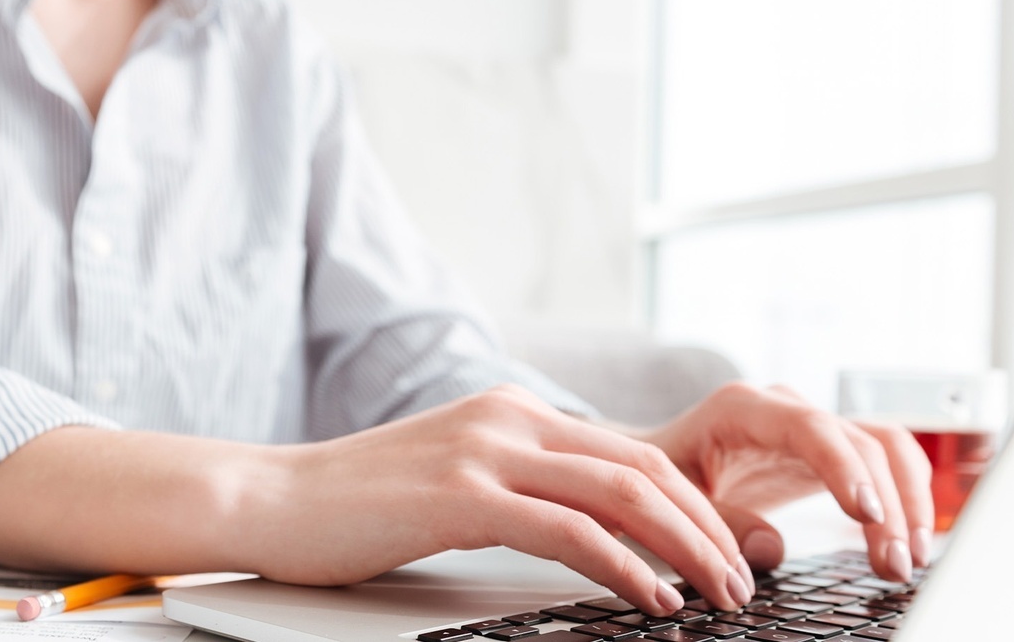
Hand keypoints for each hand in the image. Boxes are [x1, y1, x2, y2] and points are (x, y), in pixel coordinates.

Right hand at [240, 384, 756, 614]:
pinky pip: (569, 531)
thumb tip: (592, 536)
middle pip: (645, 467)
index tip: (726, 553)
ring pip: (622, 493)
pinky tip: (652, 600)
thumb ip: (520, 491)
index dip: (694, 506)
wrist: (269, 500)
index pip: (632, 453)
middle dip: (709, 529)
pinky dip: (626, 567)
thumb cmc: (356, 508)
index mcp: (514, 413)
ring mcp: (485, 452)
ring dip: (686, 549)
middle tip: (743, 581)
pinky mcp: (461, 495)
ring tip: (718, 596)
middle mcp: (509, 418)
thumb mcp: (455, 484)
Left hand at [641, 383, 933, 581]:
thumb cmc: (662, 477)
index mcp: (742, 409)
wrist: (658, 462)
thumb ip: (718, 521)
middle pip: (859, 442)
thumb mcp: (675, 499)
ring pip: (885, 448)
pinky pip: (883, 464)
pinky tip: (907, 543)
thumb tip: (771, 550)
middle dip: (886, 505)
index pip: (810, 428)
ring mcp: (813, 426)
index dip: (844, 469)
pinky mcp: (830, 450)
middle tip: (894, 564)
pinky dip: (903, 498)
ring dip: (908, 502)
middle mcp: (786, 408)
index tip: (866, 515)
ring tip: (908, 560)